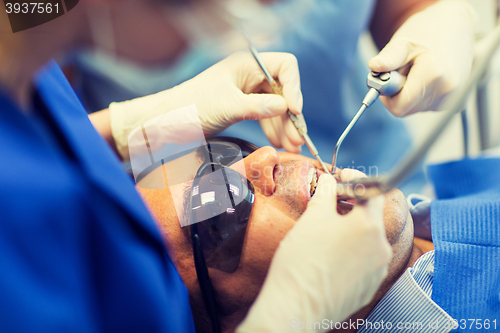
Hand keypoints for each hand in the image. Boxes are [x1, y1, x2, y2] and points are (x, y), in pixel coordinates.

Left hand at [109, 52, 303, 159]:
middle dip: (291, 115)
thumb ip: (259, 107)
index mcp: (247, 64)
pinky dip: (273, 130)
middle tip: (298, 138)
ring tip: (293, 147)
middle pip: (283, 91)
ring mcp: (247, 92)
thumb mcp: (228, 106)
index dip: (294, 87)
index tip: (294, 110)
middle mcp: (250, 75)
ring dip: (285, 127)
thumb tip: (286, 108)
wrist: (168, 123)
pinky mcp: (242, 108)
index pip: (284, 67)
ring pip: (276, 107)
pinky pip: (265, 116)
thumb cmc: (192, 107)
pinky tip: (280, 143)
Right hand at [237, 174, 390, 331]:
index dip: (356, 180)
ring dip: (351, 231)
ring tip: (326, 233)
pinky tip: (330, 255)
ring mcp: (377, 270)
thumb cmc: (302, 260)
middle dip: (351, 207)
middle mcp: (380, 248)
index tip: (341, 179)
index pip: (373, 192)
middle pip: (371, 217)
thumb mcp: (312, 217)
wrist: (296, 306)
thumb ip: (325, 193)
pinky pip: (364, 261)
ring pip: (368, 240)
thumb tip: (329, 181)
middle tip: (329, 204)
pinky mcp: (369, 288)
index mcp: (369, 226)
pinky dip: (351, 252)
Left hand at [369, 0, 475, 116]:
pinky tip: (429, 76)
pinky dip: (422, 95)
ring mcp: (454, 98)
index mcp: (434, 75)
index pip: (400, 107)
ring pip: (417, 109)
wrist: (458, 26)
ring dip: (411, 93)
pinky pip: (428, 106)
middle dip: (399, 93)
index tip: (387, 80)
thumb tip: (374, 66)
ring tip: (419, 70)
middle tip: (404, 70)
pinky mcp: (456, 102)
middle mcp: (447, 90)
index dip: (387, 97)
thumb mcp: (404, 42)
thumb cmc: (429, 31)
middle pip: (408, 109)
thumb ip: (389, 57)